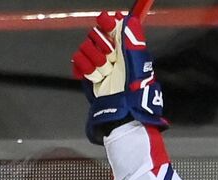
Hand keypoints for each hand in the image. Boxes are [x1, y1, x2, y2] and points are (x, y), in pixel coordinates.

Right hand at [72, 1, 167, 144]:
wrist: (122, 119)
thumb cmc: (136, 98)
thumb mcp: (139, 69)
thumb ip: (133, 44)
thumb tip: (129, 20)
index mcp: (126, 52)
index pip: (113, 29)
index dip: (108, 24)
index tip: (106, 23)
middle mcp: (112, 57)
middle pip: (96, 35)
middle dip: (100, 45)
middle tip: (108, 58)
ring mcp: (99, 66)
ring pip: (86, 47)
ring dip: (93, 59)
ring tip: (102, 73)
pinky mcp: (88, 76)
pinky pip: (78, 61)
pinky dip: (83, 67)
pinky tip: (92, 76)